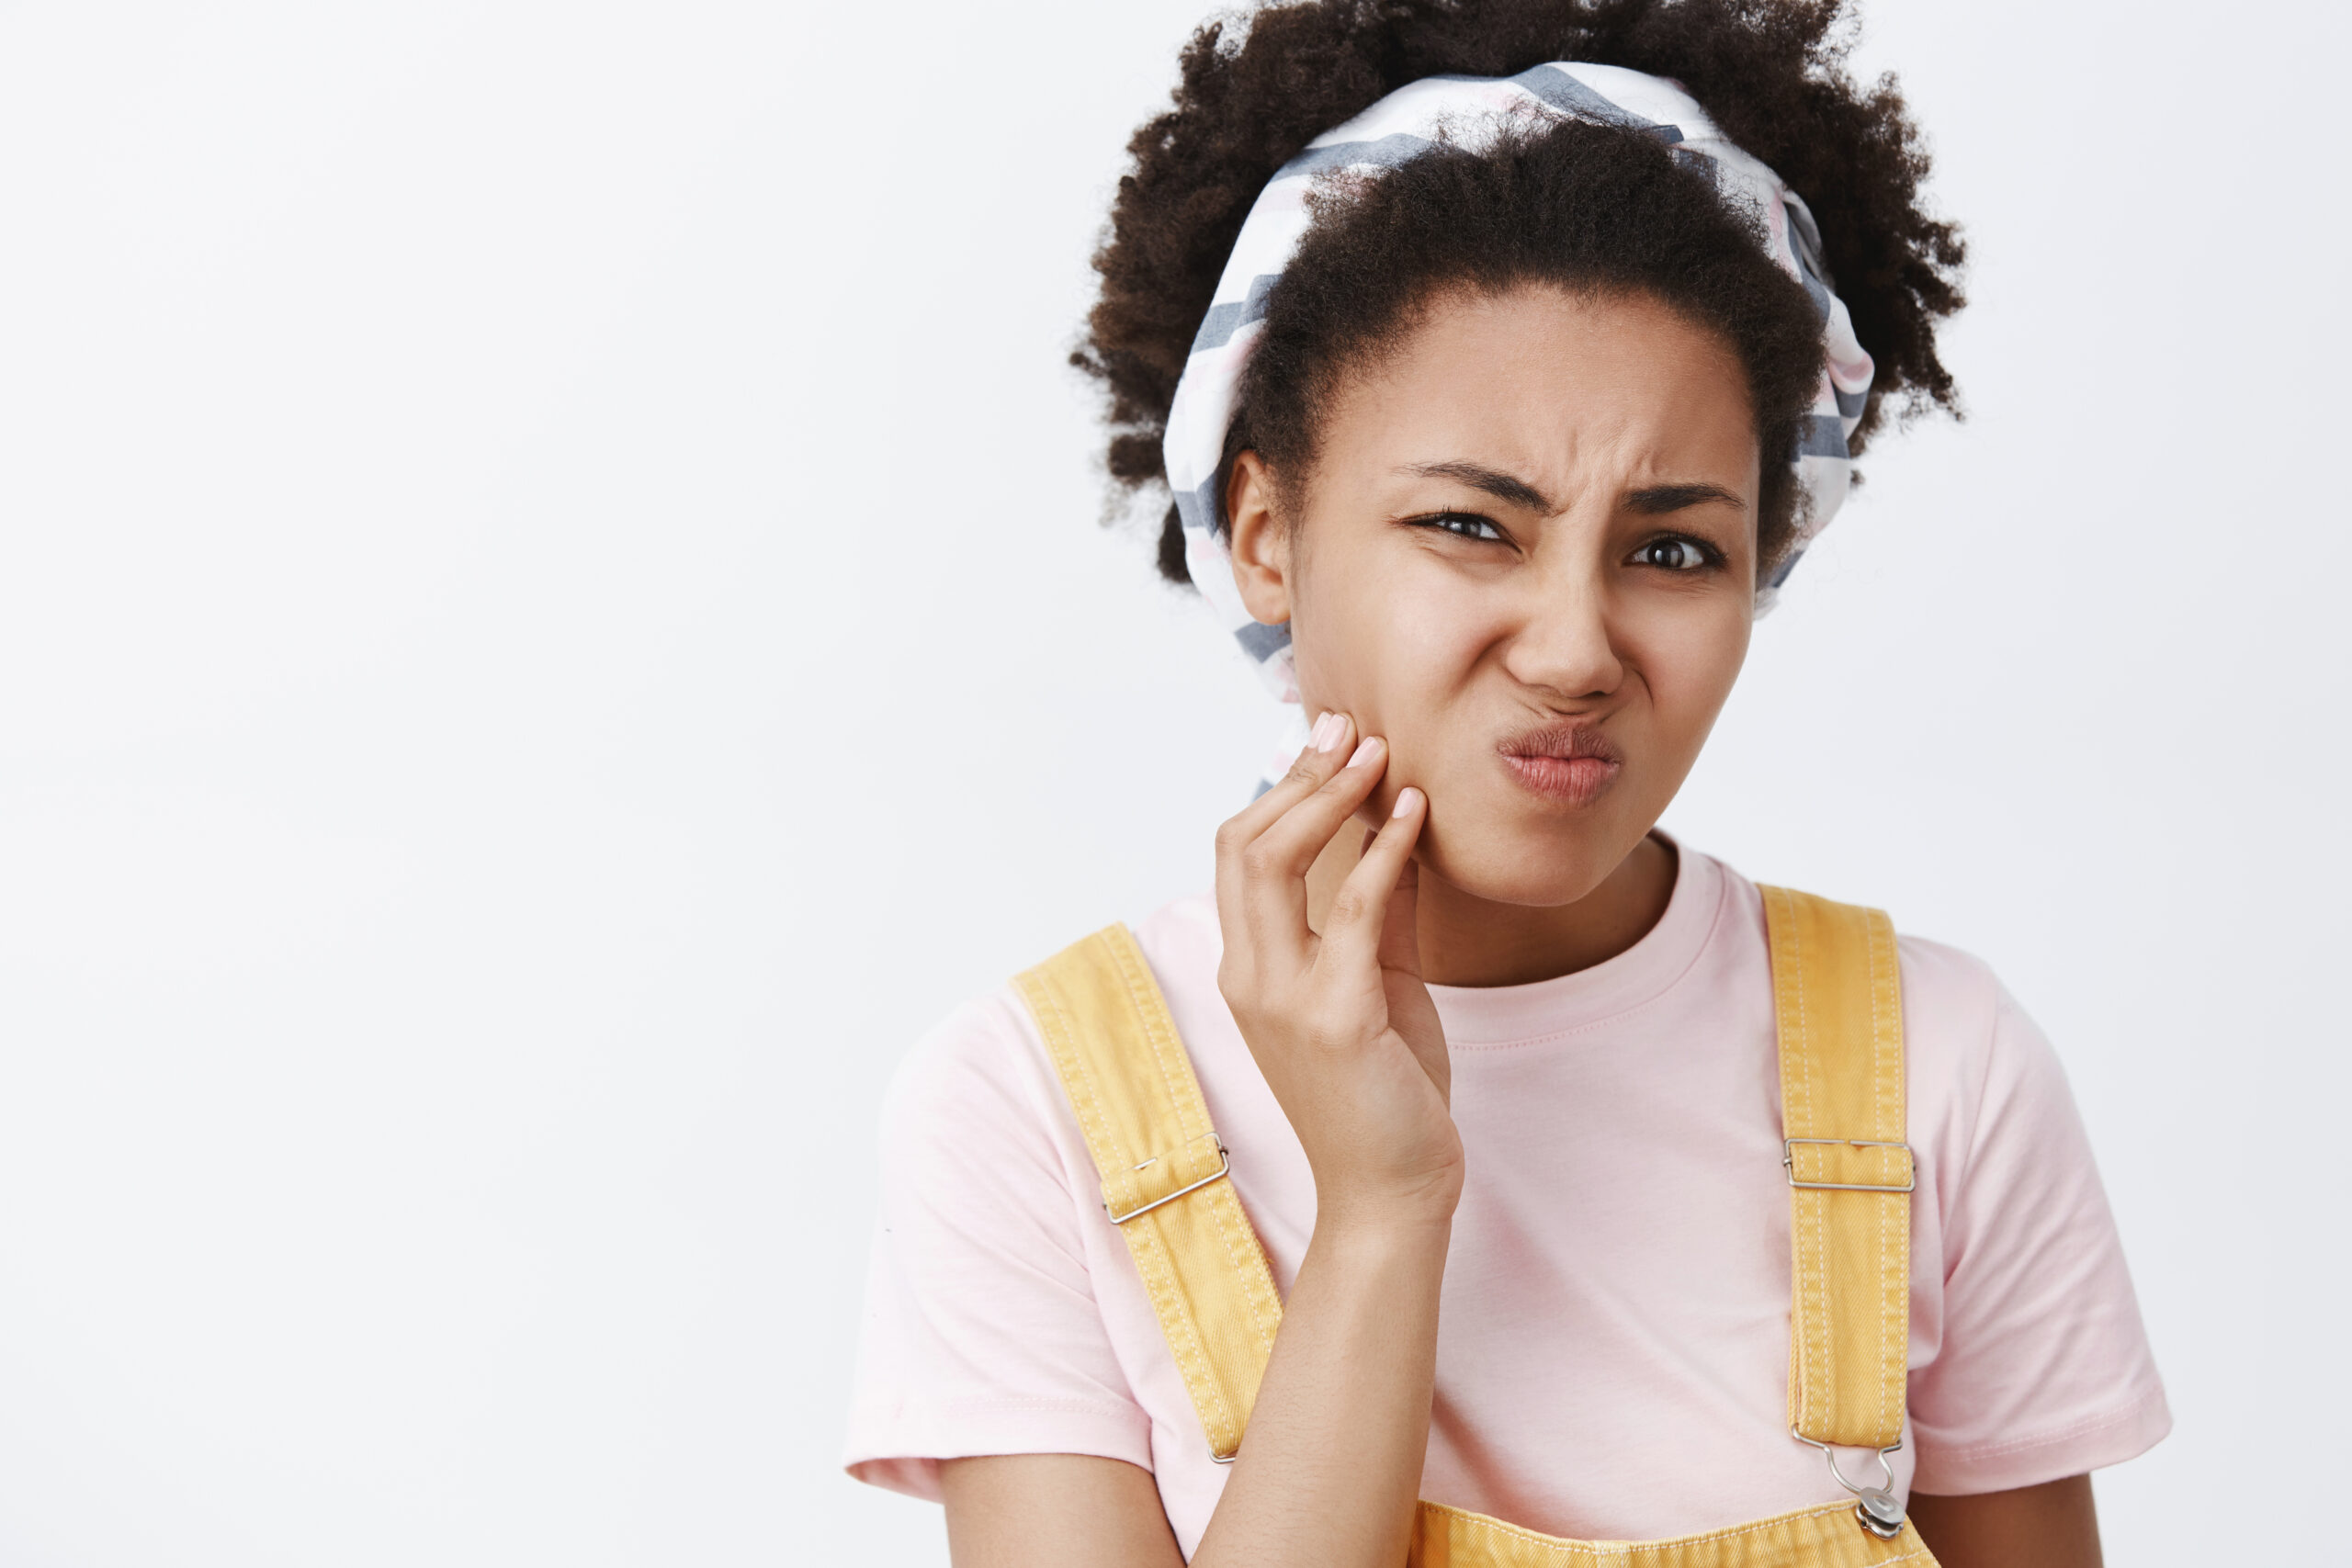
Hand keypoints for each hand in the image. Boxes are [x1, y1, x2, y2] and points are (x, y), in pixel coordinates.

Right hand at [1213, 712, 1461, 1231]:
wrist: (1391, 1193)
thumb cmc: (1385, 1094)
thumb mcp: (1375, 985)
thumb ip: (1373, 914)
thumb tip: (1393, 831)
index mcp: (1248, 969)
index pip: (1238, 852)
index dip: (1280, 787)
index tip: (1330, 740)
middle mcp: (1248, 976)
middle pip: (1242, 841)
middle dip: (1297, 775)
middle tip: (1348, 728)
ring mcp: (1281, 996)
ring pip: (1274, 860)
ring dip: (1329, 795)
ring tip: (1377, 752)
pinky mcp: (1332, 1017)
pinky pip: (1350, 908)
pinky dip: (1382, 849)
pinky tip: (1414, 814)